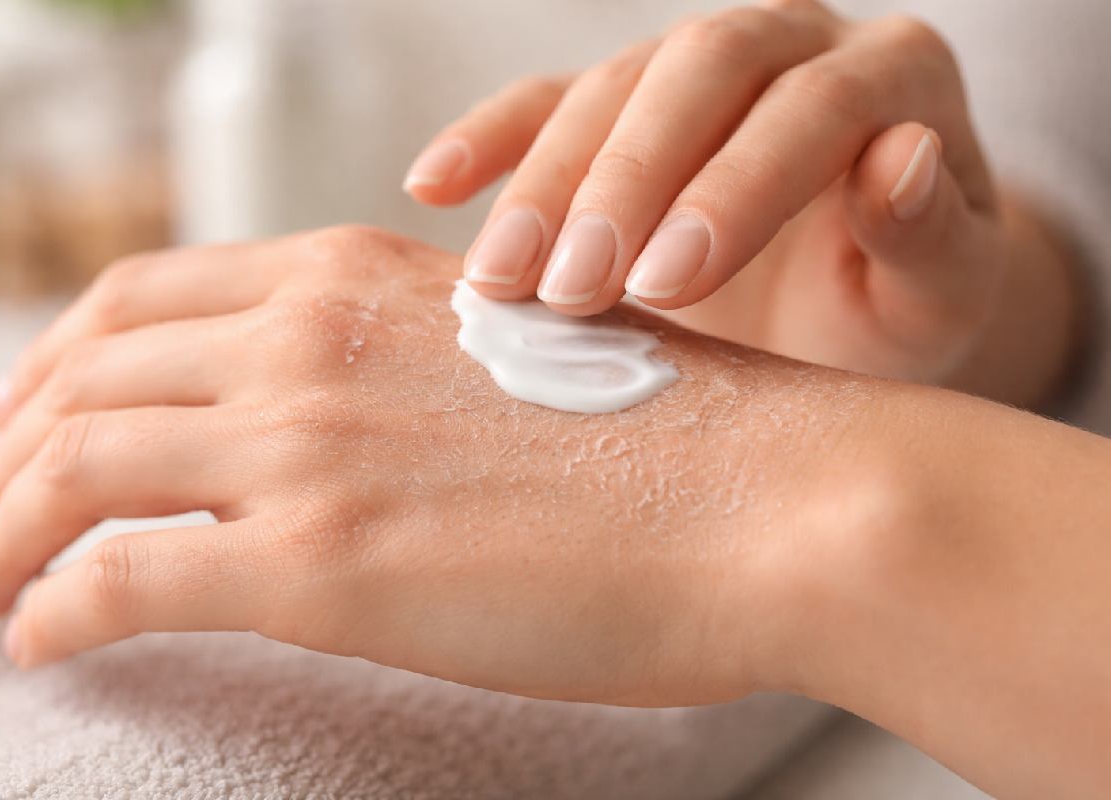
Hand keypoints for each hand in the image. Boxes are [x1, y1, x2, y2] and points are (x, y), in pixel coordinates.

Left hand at [0, 226, 882, 705]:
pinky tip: (42, 638)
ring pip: (69, 470)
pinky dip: (53, 607)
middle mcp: (310, 340)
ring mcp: (306, 444)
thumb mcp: (508, 362)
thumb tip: (351, 428)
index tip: (39, 414)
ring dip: (0, 530)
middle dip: (9, 445)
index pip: (150, 298)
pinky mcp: (316, 562)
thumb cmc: (673, 442)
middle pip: (85, 377)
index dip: (68, 357)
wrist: (768, 498)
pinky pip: (117, 577)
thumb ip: (405, 371)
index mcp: (359, 277)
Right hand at [404, 1, 1074, 403]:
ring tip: (498, 280)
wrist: (844, 308)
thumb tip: (899, 155)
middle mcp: (794, 43)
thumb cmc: (895, 310)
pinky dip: (489, 140)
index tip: (664, 282)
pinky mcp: (626, 105)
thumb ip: (931, 233)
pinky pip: (546, 99)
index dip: (734, 187)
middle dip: (624, 179)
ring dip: (546, 181)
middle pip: (698, 69)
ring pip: (611, 84)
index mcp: (893, 77)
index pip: (811, 107)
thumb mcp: (938, 297)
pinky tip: (432, 186)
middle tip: (571, 288)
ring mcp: (700, 65)